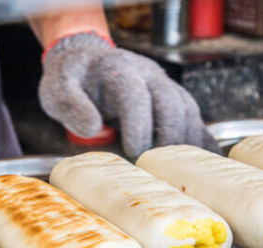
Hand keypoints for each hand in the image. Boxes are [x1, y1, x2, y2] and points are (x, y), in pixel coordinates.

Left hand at [39, 32, 218, 157]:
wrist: (87, 60)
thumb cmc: (72, 79)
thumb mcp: (57, 89)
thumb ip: (70, 106)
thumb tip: (92, 128)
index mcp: (118, 72)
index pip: (135, 94)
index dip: (139, 123)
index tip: (133, 150)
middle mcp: (147, 76)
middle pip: (171, 101)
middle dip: (168, 136)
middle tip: (159, 168)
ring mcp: (164, 87)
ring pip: (188, 110)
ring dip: (187, 142)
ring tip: (180, 173)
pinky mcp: (173, 100)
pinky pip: (194, 119)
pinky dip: (202, 142)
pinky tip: (205, 166)